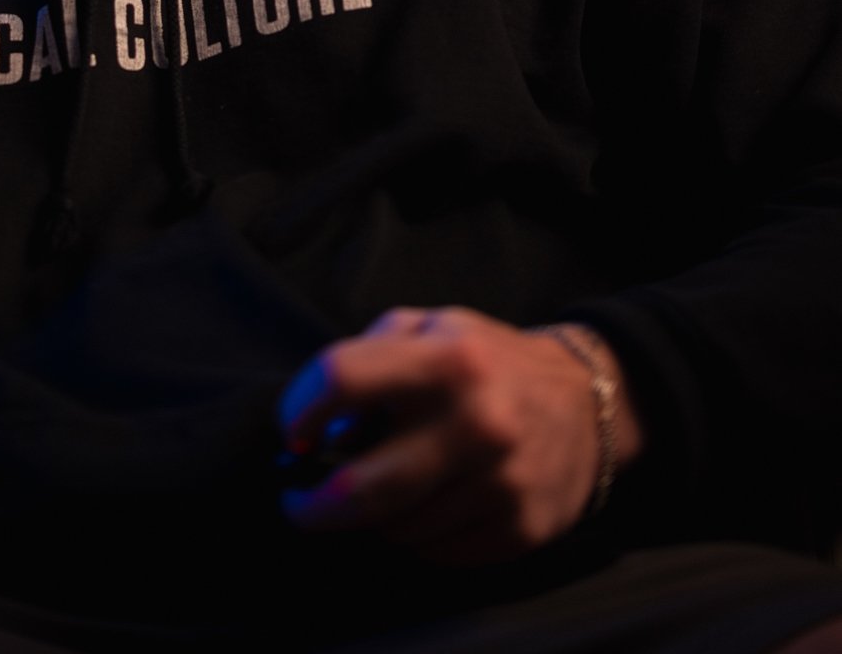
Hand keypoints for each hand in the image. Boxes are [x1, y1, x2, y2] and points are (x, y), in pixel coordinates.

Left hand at [278, 306, 638, 565]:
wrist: (585, 401)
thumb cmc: (485, 361)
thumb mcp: (431, 326)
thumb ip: (371, 357)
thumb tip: (322, 429)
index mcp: (446, 357)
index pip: (341, 379)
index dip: (300, 410)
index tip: (293, 436)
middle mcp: (476, 421)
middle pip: (363, 489)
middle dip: (314, 506)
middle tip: (300, 504)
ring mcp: (502, 482)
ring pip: (398, 529)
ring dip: (375, 519)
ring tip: (383, 492)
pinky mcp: (521, 529)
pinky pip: (438, 554)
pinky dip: (418, 537)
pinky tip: (427, 508)